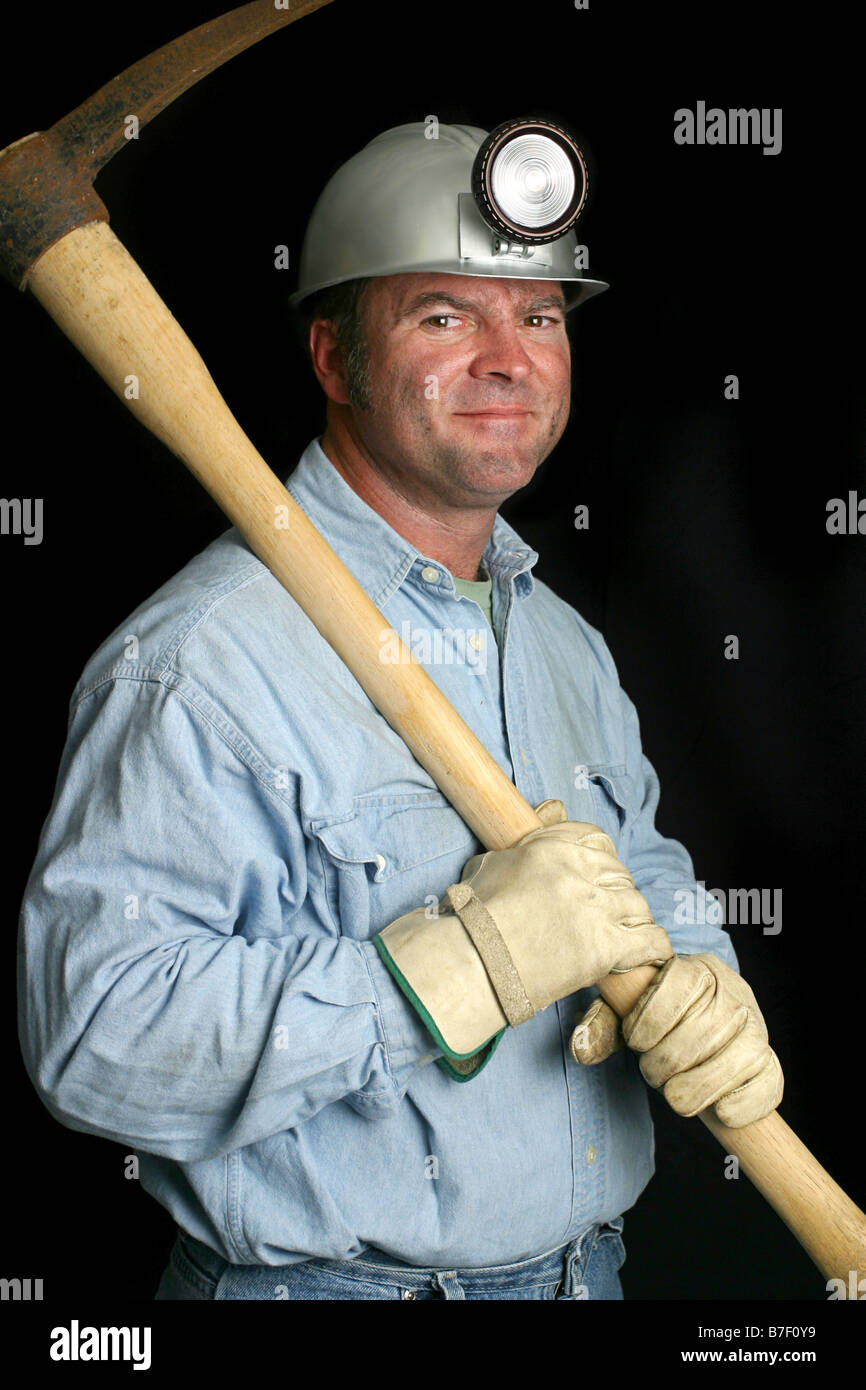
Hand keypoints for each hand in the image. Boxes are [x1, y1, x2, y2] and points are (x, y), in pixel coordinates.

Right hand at [375, 798, 672, 1070]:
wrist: (473, 964)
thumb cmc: (474, 916)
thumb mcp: (492, 863)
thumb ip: (525, 842)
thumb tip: (549, 811)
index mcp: (553, 847)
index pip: (598, 839)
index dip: (602, 857)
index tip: (600, 874)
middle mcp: (579, 873)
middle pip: (619, 873)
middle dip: (615, 890)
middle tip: (607, 910)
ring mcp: (595, 910)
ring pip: (637, 905)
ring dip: (632, 918)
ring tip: (623, 932)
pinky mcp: (605, 949)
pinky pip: (650, 941)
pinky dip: (653, 946)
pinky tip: (648, 951)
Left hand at [571, 953, 783, 1127]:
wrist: (697, 1030)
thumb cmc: (657, 1021)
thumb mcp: (625, 1013)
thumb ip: (601, 1024)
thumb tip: (581, 1048)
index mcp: (700, 969)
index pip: (682, 983)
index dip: (651, 1020)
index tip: (635, 1041)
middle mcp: (736, 993)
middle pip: (705, 1029)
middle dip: (667, 1061)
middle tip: (651, 1070)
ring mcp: (758, 1029)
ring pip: (735, 1061)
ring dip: (695, 1089)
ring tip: (674, 1092)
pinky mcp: (771, 1065)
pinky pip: (767, 1087)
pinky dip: (738, 1106)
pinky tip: (717, 1110)